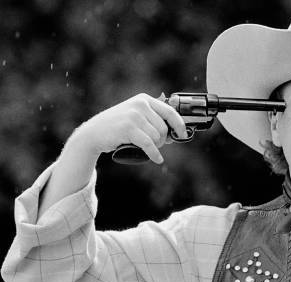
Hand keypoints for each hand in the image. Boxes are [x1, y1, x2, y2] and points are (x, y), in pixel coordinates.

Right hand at [70, 93, 187, 163]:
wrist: (93, 133)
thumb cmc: (118, 127)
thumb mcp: (136, 117)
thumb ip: (154, 120)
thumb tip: (175, 133)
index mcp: (144, 99)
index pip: (170, 111)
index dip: (179, 125)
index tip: (183, 135)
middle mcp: (140, 104)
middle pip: (164, 128)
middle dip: (162, 140)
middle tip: (154, 145)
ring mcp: (134, 115)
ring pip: (157, 136)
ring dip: (155, 146)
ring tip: (145, 147)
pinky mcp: (128, 128)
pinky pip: (149, 144)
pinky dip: (154, 153)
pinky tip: (157, 159)